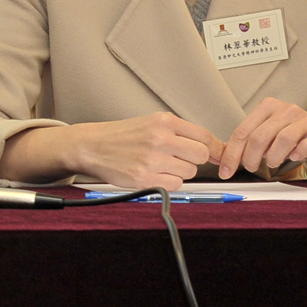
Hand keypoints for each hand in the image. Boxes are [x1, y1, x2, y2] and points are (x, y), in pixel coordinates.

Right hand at [51, 112, 221, 190]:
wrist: (91, 146)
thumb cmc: (121, 136)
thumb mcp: (150, 123)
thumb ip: (179, 132)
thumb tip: (212, 147)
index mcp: (163, 121)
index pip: (204, 136)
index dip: (213, 148)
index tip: (216, 154)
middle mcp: (159, 138)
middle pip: (200, 155)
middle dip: (194, 159)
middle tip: (179, 158)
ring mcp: (152, 159)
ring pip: (189, 172)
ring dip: (179, 172)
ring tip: (160, 165)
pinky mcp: (145, 178)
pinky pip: (175, 185)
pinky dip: (168, 182)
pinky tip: (154, 174)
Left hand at [218, 99, 306, 178]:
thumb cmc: (289, 133)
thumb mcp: (265, 132)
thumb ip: (245, 142)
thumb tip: (221, 159)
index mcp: (266, 107)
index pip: (242, 131)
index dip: (232, 154)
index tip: (226, 171)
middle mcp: (284, 109)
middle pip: (260, 136)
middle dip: (251, 157)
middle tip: (252, 167)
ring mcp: (303, 118)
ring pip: (283, 139)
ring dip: (273, 157)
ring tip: (272, 163)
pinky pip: (306, 144)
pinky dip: (298, 154)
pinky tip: (293, 157)